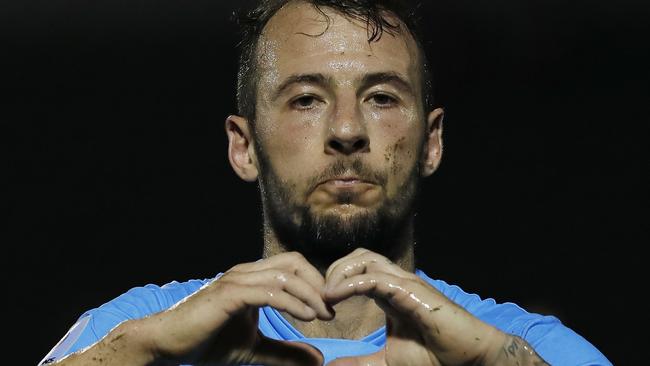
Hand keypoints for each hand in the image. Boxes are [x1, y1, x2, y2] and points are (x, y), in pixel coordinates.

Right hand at [146, 252, 332, 365]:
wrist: (168, 343)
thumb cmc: (207, 342)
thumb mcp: (254, 349)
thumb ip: (285, 352)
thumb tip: (317, 358)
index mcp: (252, 278)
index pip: (293, 266)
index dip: (315, 282)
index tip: (329, 308)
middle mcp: (246, 272)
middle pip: (294, 262)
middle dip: (317, 283)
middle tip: (331, 308)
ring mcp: (237, 280)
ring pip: (285, 275)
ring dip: (310, 293)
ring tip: (323, 314)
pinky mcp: (229, 294)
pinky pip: (270, 292)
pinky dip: (293, 303)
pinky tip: (307, 317)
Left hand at [323, 248, 505, 365]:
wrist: (469, 358)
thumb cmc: (435, 356)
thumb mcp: (387, 362)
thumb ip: (360, 362)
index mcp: (388, 293)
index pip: (357, 269)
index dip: (335, 280)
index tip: (322, 306)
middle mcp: (395, 282)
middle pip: (358, 256)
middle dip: (334, 270)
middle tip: (322, 298)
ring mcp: (404, 283)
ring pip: (365, 259)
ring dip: (340, 272)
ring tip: (327, 296)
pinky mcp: (411, 291)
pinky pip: (375, 278)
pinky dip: (351, 283)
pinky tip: (335, 297)